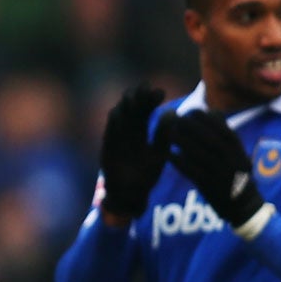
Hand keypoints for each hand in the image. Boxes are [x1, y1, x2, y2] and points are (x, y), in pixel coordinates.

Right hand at [98, 85, 167, 219]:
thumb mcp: (160, 154)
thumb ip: (164, 135)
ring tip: (133, 96)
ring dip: (125, 105)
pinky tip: (119, 112)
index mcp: (142, 130)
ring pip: (119, 114)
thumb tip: (173, 113)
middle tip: (145, 87)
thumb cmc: (147, 175)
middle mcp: (128, 131)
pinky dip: (114, 120)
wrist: (128, 194)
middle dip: (137, 96)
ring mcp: (116, 137)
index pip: (145, 109)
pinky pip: (110, 129)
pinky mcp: (107, 145)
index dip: (150, 99)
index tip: (159, 92)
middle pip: (131, 107)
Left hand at [168, 110, 264, 227]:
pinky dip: (180, 162)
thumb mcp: (237, 152)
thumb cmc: (235, 174)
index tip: (190, 112)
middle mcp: (231, 159)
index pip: (222, 128)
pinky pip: (193, 172)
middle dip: (191, 127)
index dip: (205, 118)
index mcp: (237, 149)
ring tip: (169, 133)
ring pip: (199, 154)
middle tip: (176, 119)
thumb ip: (225, 135)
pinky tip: (169, 154)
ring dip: (183, 141)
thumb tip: (211, 112)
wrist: (243, 205)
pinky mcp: (210, 186)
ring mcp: (221, 173)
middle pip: (209, 138)